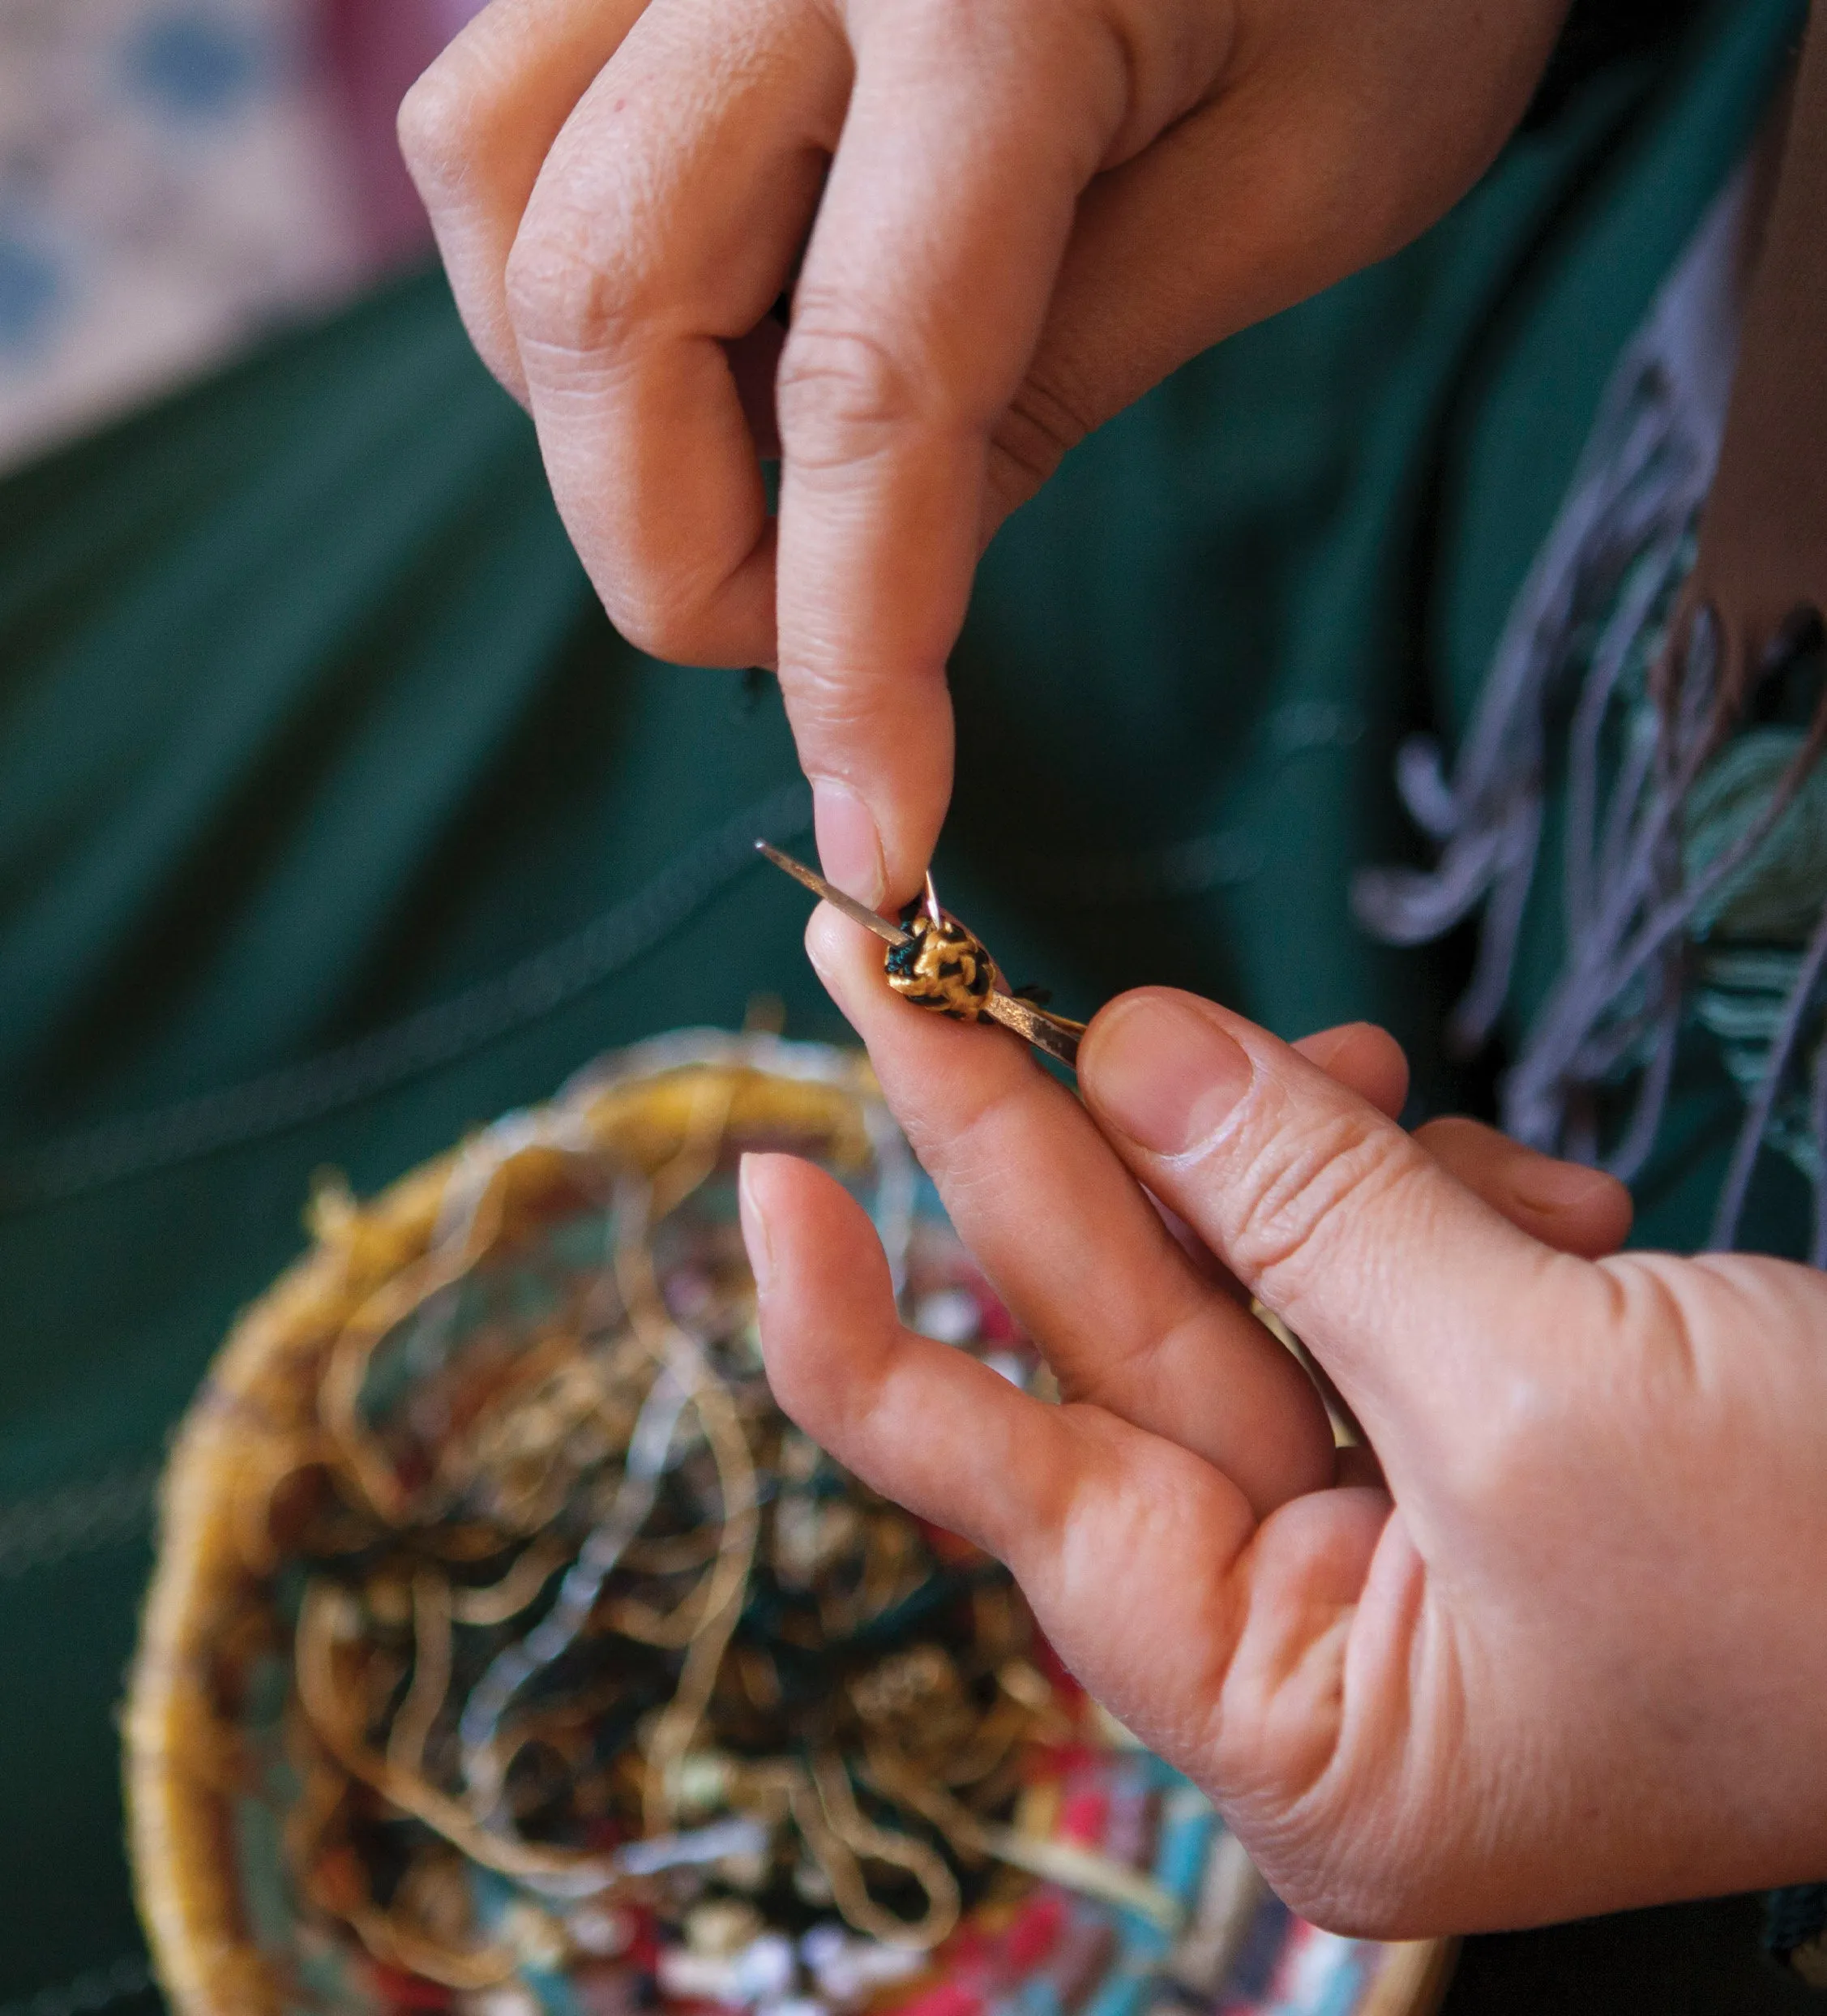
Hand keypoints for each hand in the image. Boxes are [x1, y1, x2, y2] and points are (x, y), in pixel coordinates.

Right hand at [400, 0, 1571, 902]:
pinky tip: (708, 330)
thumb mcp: (1294, 186)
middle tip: (802, 644)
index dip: (850, 652)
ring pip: (499, 193)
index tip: (874, 836)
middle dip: (676, 548)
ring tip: (754, 470)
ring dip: (589, 411)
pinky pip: (506, 115)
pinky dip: (570, 279)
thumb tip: (871, 587)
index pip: (869, 388)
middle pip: (600, 298)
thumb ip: (1060, 380)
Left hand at [737, 906, 1826, 1933]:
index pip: (1004, 1490)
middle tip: (901, 962)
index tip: (761, 1168)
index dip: (859, 1324)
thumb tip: (1134, 1049)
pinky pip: (1390, 1276)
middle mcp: (1319, 1633)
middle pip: (1118, 1333)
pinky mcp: (1494, 1436)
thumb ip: (1308, 1213)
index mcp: (1290, 1711)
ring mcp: (1409, 1531)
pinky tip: (1530, 1186)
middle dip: (1035, 1133)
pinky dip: (1436, 1197)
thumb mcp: (1540, 1383)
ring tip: (1376, 1086)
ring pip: (1260, 1277)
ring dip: (1307, 1157)